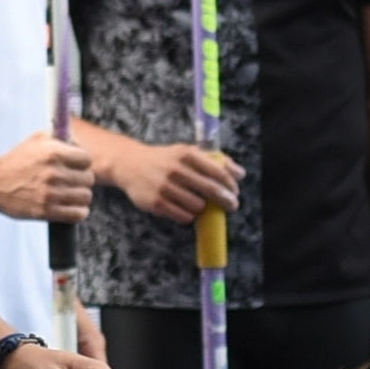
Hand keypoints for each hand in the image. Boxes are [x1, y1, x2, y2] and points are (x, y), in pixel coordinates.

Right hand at [0, 132, 96, 220]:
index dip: (82, 163)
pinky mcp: (46, 211)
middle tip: (72, 182)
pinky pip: (77, 214)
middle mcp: (53, 173)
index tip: (75, 167)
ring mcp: (50, 193)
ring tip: (71, 195)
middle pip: (88, 179)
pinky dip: (78, 212)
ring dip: (80, 196)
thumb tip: (80, 144)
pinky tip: (71, 208)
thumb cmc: (16, 160)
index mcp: (53, 153)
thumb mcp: (36, 140)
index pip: (87, 160)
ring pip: (85, 197)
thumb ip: (60, 138)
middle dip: (82, 180)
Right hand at [107, 136, 238, 219]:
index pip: (218, 171)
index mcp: (186, 154)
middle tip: (231, 206)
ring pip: (198, 206)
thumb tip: (240, 174)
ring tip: (197, 203)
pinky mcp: (156, 203)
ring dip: (202, 208)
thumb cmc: (164, 159)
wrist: (129, 164)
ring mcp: (165, 187)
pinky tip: (185, 209)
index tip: (235, 192)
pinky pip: (183, 216)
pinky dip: (188, 215)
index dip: (230, 185)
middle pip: (211, 190)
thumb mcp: (187, 152)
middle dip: (226, 201)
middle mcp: (176, 169)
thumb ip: (215, 160)